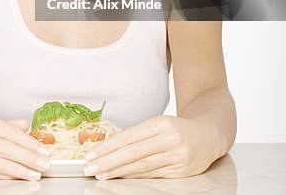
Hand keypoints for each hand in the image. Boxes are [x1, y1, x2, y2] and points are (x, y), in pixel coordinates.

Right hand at [0, 110, 50, 179]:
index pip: (5, 130)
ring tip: (33, 173)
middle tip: (44, 163)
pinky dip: (0, 176)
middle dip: (26, 157)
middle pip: (1, 147)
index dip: (26, 141)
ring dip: (16, 169)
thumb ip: (3, 125)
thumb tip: (27, 125)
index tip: (42, 149)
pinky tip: (14, 178)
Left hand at [83, 114, 219, 178]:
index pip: (130, 137)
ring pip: (142, 166)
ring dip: (119, 172)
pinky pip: (153, 175)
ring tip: (101, 174)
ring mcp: (177, 156)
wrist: (209, 134)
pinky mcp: (182, 171)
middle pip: (133, 153)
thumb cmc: (178, 128)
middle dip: (109, 161)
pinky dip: (134, 177)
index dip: (109, 146)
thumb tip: (110, 145)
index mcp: (162, 123)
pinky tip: (121, 178)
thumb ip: (138, 134)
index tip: (91, 153)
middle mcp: (170, 139)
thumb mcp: (159, 123)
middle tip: (90, 167)